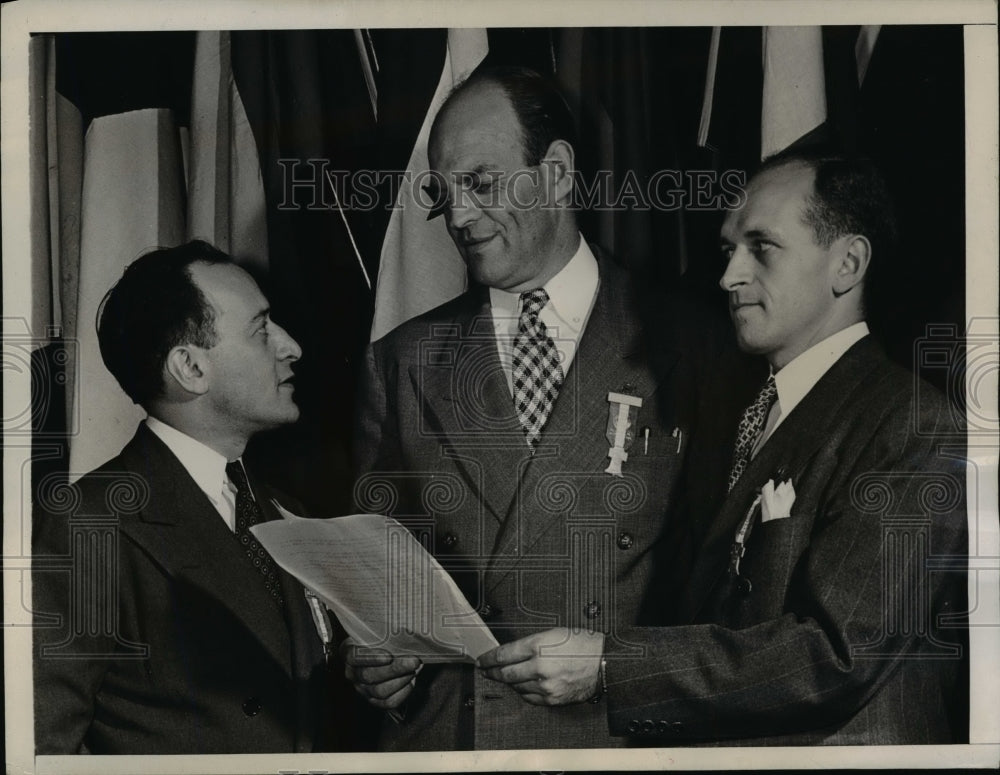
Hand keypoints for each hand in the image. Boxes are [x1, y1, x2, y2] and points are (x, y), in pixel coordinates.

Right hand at [341, 638, 420, 709]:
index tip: (389, 656)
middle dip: (394, 669)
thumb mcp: (380, 630)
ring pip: (379, 691)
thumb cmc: (385, 638)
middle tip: (414, 661)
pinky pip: (388, 702)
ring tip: (414, 669)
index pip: (354, 657)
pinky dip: (402, 693)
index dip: (371, 658)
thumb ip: (386, 630)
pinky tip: (411, 681)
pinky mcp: (374, 700)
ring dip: (401, 680)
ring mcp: (362, 688)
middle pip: (369, 675)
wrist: (392, 653)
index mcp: (348, 652)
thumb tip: (403, 631)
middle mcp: (352, 672)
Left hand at [476, 628, 603, 705]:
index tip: (482, 660)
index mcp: (538, 646)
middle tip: (485, 671)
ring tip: (504, 677)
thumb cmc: (582, 644)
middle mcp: (539, 667)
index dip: (489, 659)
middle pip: (506, 673)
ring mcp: (545, 685)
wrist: (604, 662)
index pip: (503, 655)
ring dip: (508, 682)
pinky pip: (530, 697)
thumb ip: (530, 644)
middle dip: (492, 672)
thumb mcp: (553, 633)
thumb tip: (511, 653)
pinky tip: (521, 686)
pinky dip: (523, 691)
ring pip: (516, 686)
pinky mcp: (552, 699)